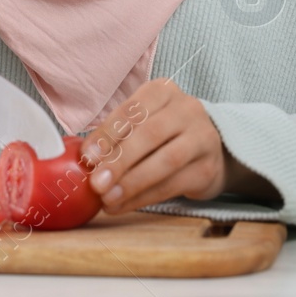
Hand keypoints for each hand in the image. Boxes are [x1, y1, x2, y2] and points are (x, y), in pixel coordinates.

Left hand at [77, 78, 250, 215]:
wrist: (210, 151)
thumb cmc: (165, 134)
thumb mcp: (143, 123)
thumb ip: (117, 135)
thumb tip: (84, 157)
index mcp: (163, 91)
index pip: (132, 111)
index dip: (108, 134)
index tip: (87, 157)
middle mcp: (186, 109)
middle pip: (151, 134)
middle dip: (120, 160)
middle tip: (97, 183)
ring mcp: (202, 137)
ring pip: (166, 160)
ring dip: (133, 182)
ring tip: (108, 199)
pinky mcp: (207, 168)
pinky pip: (173, 185)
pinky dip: (144, 197)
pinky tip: (124, 205)